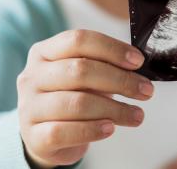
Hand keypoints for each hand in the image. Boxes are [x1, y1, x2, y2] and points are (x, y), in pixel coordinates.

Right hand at [17, 30, 153, 167]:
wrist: (46, 136)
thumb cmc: (72, 97)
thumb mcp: (85, 77)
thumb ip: (105, 67)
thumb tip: (138, 69)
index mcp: (44, 52)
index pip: (78, 40)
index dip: (112, 49)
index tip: (138, 62)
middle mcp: (32, 76)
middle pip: (80, 70)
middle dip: (121, 80)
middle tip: (147, 91)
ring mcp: (29, 107)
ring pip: (77, 103)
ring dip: (115, 109)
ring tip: (137, 115)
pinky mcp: (34, 136)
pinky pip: (65, 131)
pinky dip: (93, 130)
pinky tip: (111, 128)